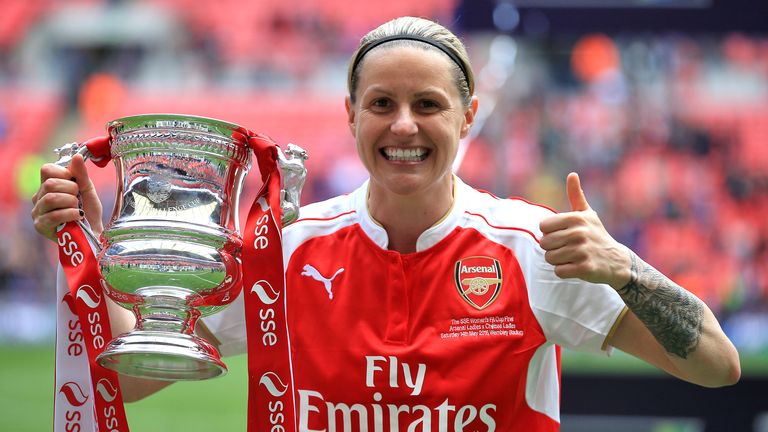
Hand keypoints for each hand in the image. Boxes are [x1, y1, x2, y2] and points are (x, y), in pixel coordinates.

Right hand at [31, 154, 102, 240]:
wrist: (93, 233)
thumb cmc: (88, 212)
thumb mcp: (87, 190)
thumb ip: (81, 174)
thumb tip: (76, 156)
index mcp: (48, 185)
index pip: (46, 169)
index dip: (64, 173)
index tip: (75, 182)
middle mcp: (39, 197)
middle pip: (49, 183)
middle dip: (71, 190)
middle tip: (78, 198)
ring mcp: (37, 212)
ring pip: (51, 198)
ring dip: (71, 202)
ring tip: (78, 208)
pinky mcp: (40, 226)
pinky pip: (54, 215)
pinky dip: (70, 214)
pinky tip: (77, 217)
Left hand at [539, 172, 630, 287]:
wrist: (617, 261)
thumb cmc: (597, 235)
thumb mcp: (587, 214)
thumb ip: (576, 195)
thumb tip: (572, 174)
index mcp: (575, 218)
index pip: (543, 227)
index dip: (550, 233)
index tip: (563, 235)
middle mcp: (578, 233)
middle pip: (544, 243)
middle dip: (553, 248)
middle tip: (569, 248)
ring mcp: (582, 251)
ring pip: (549, 258)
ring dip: (558, 260)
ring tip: (573, 257)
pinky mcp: (584, 268)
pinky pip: (559, 271)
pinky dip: (564, 271)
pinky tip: (576, 266)